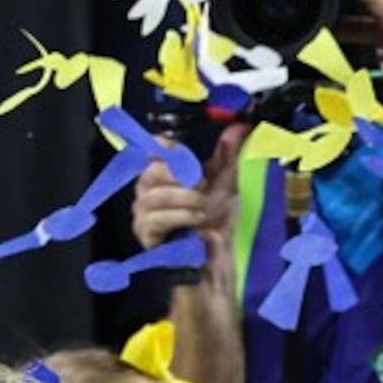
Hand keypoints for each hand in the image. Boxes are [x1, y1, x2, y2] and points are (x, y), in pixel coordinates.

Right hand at [131, 127, 241, 257]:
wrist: (217, 255)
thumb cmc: (216, 218)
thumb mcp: (226, 182)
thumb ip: (228, 155)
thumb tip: (238, 127)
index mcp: (164, 173)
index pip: (152, 150)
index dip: (162, 146)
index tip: (176, 148)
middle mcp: (148, 189)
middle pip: (150, 172)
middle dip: (178, 176)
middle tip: (201, 185)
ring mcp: (143, 212)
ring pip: (153, 196)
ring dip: (183, 198)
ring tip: (203, 207)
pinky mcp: (145, 234)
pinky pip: (155, 219)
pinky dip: (179, 216)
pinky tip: (196, 220)